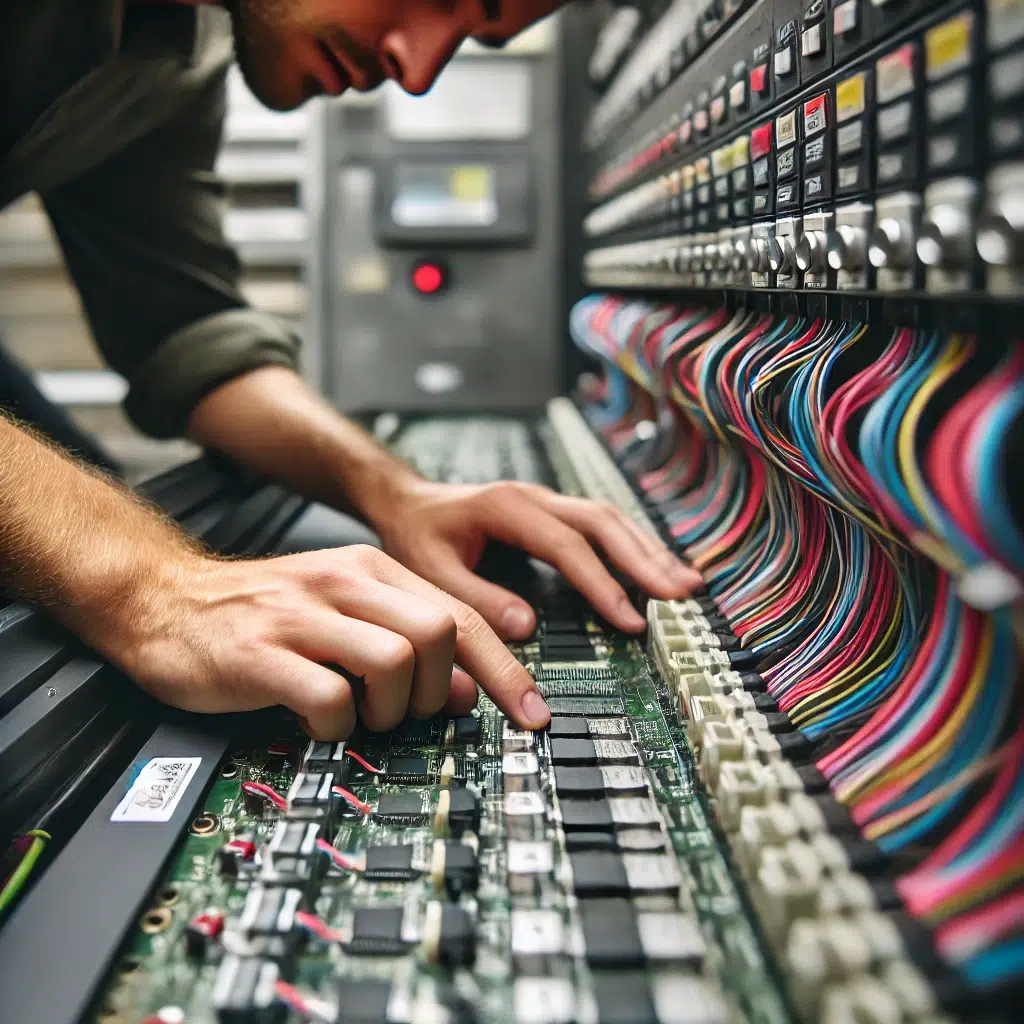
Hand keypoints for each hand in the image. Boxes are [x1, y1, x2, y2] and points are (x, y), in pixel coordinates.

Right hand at [81, 544, 550, 739]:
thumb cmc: (263, 616)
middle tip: (413, 714)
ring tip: (364, 717)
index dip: (507, 671)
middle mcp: (344, 584)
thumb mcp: (344, 615)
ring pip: (397, 662)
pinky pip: (330, 699)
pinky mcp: (261, 654)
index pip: (463, 616)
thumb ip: (408, 643)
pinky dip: (339, 727)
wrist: (166, 599)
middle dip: (444, 691)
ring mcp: (303, 617)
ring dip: (394, 710)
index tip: (533, 715)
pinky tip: (320, 723)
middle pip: (442, 634)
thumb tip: (468, 692)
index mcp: (372, 572)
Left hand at [369, 479, 702, 641]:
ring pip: (611, 519)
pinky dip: (635, 546)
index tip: (631, 619)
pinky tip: (656, 567)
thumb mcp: (431, 571)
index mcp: (507, 507)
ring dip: (649, 551)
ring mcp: (548, 501)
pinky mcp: (554, 512)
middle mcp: (535, 497)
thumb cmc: (418, 535)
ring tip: (685, 584)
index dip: (602, 583)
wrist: (408, 501)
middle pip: (604, 522)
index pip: (568, 545)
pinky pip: (604, 525)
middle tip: (680, 596)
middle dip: (645, 560)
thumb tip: (527, 627)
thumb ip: (476, 597)